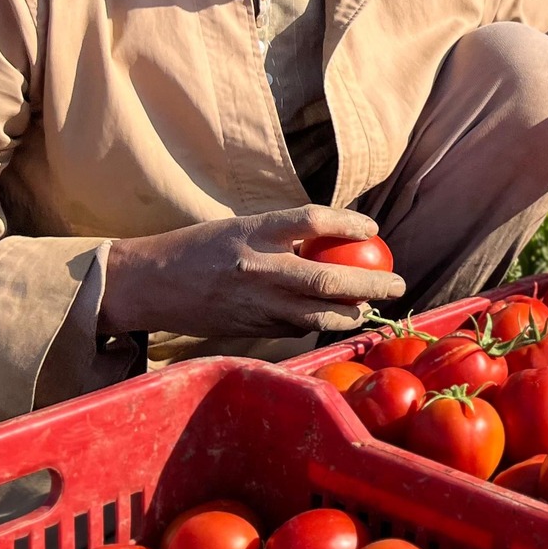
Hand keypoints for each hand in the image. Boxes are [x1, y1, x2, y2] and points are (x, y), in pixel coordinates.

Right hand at [98, 207, 404, 337]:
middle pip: (329, 280)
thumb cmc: (200, 247)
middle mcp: (258, 268)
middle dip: (372, 286)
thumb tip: (337, 237)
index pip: (313, 220)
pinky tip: (332, 317)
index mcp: (254, 232)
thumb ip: (284, 234)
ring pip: (319, 315)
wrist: (149, 283)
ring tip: (370, 307)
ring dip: (352, 314)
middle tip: (398, 284)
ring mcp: (256, 303)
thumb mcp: (242, 226)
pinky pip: (297, 327)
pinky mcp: (251, 328)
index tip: (372, 227)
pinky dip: (320, 322)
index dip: (350, 222)